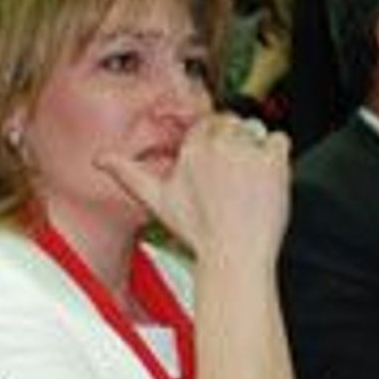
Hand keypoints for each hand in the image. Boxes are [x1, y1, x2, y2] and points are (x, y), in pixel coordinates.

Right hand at [96, 115, 289, 267]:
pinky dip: (276, 156)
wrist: (234, 255)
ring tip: (248, 183)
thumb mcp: (156, 200)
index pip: (207, 123)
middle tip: (234, 177)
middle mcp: (219, 145)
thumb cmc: (197, 232)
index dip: (213, 141)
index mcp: (192, 149)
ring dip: (254, 151)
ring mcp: (248, 151)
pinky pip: (279, 140)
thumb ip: (127, 172)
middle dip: (233, 144)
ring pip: (255, 131)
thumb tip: (99, 160)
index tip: (218, 161)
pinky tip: (265, 180)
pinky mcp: (273, 160)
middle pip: (232, 123)